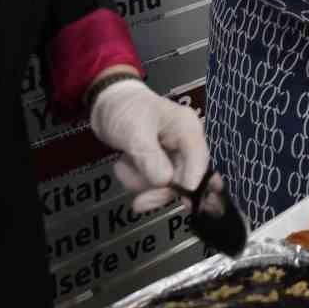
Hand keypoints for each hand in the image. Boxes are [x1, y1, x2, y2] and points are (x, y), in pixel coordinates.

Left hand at [91, 78, 209, 213]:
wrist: (107, 104)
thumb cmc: (124, 109)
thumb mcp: (134, 132)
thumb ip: (150, 157)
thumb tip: (165, 182)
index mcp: (188, 128)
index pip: (200, 160)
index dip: (193, 183)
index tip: (182, 202)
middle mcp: (185, 143)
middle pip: (184, 177)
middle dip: (159, 190)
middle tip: (139, 203)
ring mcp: (173, 154)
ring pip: (166, 184)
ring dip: (141, 183)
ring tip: (123, 166)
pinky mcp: (160, 163)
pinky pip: (152, 183)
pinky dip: (135, 180)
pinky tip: (125, 165)